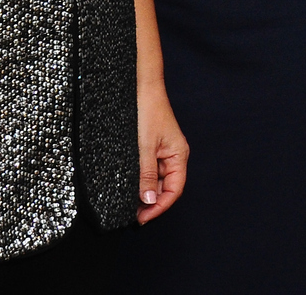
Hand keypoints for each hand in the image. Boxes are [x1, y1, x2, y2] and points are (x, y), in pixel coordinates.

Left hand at [135, 84, 187, 223]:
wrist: (140, 87)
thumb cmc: (146, 112)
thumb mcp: (143, 147)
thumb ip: (146, 175)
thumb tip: (149, 201)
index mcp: (178, 155)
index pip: (174, 190)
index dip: (159, 206)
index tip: (141, 219)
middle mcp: (172, 155)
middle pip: (166, 187)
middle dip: (151, 203)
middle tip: (131, 216)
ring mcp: (161, 151)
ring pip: (155, 180)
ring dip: (144, 193)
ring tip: (127, 204)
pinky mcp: (150, 147)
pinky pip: (148, 170)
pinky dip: (139, 180)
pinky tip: (127, 186)